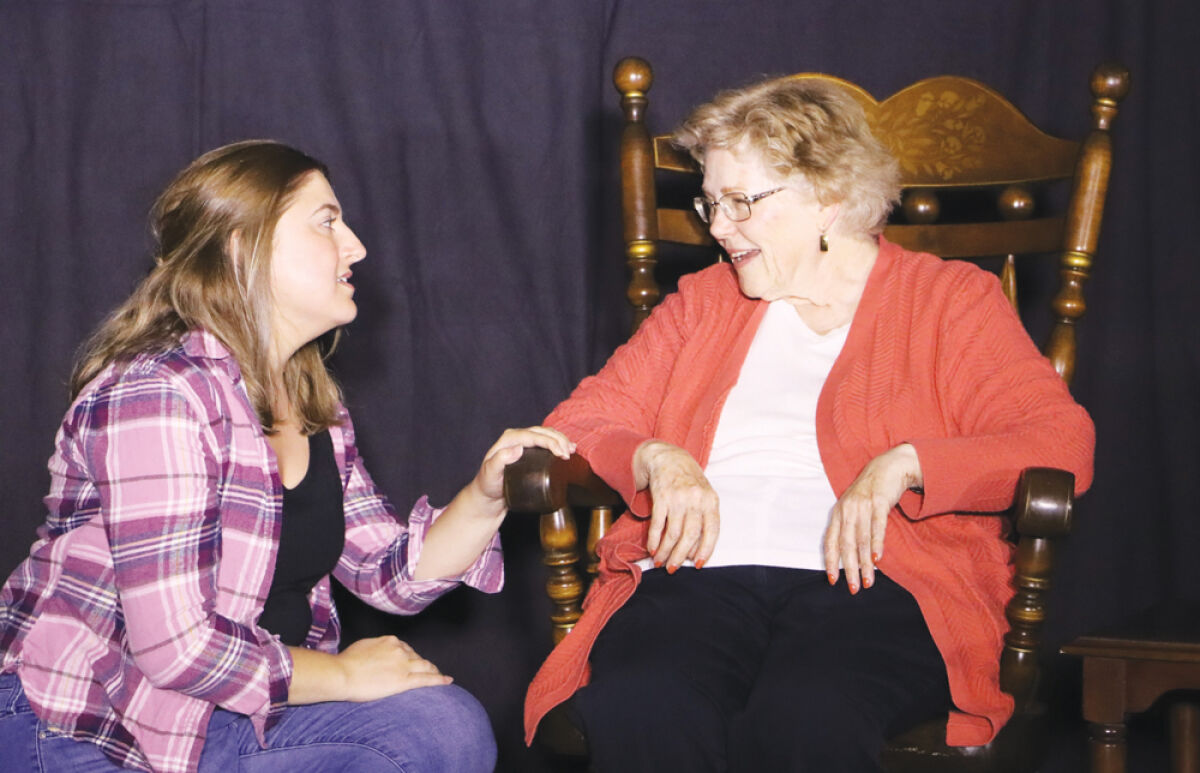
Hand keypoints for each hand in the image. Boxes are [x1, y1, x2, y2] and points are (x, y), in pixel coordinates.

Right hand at [337, 636, 450, 700]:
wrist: (342, 674)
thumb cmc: (346, 662)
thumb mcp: (363, 646)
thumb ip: (376, 647)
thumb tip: (378, 651)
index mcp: (390, 641)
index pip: (406, 649)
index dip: (411, 657)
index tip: (412, 663)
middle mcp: (400, 650)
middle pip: (417, 657)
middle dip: (424, 664)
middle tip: (429, 671)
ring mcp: (404, 665)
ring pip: (425, 666)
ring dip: (434, 671)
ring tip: (440, 676)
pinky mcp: (404, 680)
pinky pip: (427, 680)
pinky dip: (440, 680)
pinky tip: (448, 681)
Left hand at [473, 426, 574, 503]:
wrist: (489, 494)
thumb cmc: (488, 484)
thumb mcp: (490, 473)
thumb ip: (500, 460)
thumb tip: (518, 448)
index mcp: (509, 439)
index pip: (533, 435)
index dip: (549, 441)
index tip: (561, 453)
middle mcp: (517, 438)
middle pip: (542, 432)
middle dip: (558, 440)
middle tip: (569, 453)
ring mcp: (524, 443)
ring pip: (546, 434)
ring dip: (561, 439)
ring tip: (572, 449)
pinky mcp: (530, 451)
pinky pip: (546, 441)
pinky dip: (559, 442)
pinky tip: (568, 447)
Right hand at [634, 440, 719, 570]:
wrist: (669, 457)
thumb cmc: (689, 481)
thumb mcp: (703, 496)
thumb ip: (703, 519)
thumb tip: (694, 551)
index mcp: (711, 500)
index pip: (712, 531)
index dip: (705, 550)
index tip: (697, 565)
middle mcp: (696, 499)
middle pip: (690, 535)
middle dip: (680, 556)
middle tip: (673, 569)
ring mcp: (678, 498)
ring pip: (673, 533)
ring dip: (665, 551)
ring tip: (660, 562)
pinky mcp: (661, 497)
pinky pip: (658, 524)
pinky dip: (654, 540)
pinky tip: (652, 549)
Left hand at [823, 443, 921, 593]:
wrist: (886, 467)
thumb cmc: (868, 493)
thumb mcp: (853, 509)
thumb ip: (849, 528)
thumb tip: (849, 557)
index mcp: (838, 513)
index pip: (830, 541)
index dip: (831, 561)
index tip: (833, 580)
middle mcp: (847, 510)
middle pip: (846, 544)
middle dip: (849, 568)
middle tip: (853, 588)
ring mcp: (862, 506)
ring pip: (862, 540)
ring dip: (865, 563)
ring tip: (868, 581)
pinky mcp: (878, 502)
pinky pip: (877, 527)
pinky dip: (876, 544)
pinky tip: (877, 559)